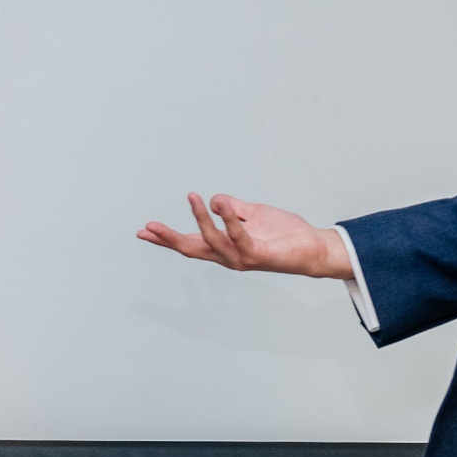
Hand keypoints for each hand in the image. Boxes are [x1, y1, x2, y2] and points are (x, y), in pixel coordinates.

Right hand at [137, 194, 352, 278]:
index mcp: (224, 248)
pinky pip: (238, 235)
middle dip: (169, 239)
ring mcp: (242, 258)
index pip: (190, 243)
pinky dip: (229, 219)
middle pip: (191, 249)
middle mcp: (228, 257)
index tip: (143, 231)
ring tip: (193, 197)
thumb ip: (232, 207)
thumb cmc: (283, 234)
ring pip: (212, 241)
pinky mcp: (258, 256)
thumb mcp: (253, 214)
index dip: (166, 238)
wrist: (313, 247)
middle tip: (149, 227)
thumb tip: (214, 199)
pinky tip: (222, 205)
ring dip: (200, 219)